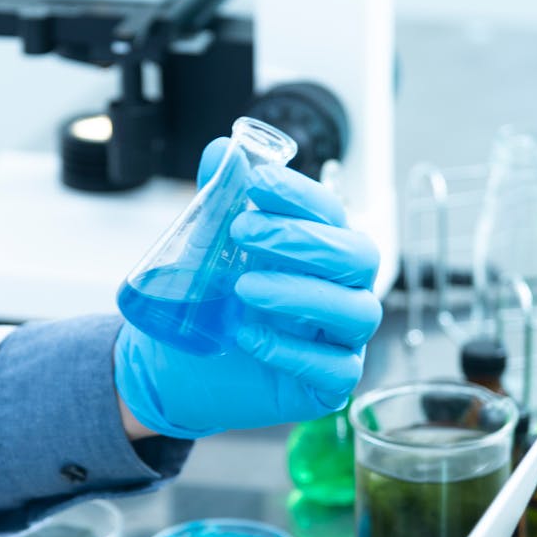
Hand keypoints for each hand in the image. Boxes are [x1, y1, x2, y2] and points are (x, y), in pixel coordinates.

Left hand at [114, 138, 382, 438]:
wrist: (177, 368)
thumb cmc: (210, 303)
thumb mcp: (205, 249)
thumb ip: (217, 200)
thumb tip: (221, 150)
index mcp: (322, 250)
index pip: (331, 212)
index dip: (299, 194)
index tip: (255, 182)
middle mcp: (343, 290)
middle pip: (359, 256)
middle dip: (302, 239)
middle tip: (241, 233)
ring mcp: (342, 339)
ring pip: (356, 311)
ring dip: (300, 293)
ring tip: (243, 288)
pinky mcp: (329, 386)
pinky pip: (335, 369)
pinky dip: (293, 350)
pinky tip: (248, 337)